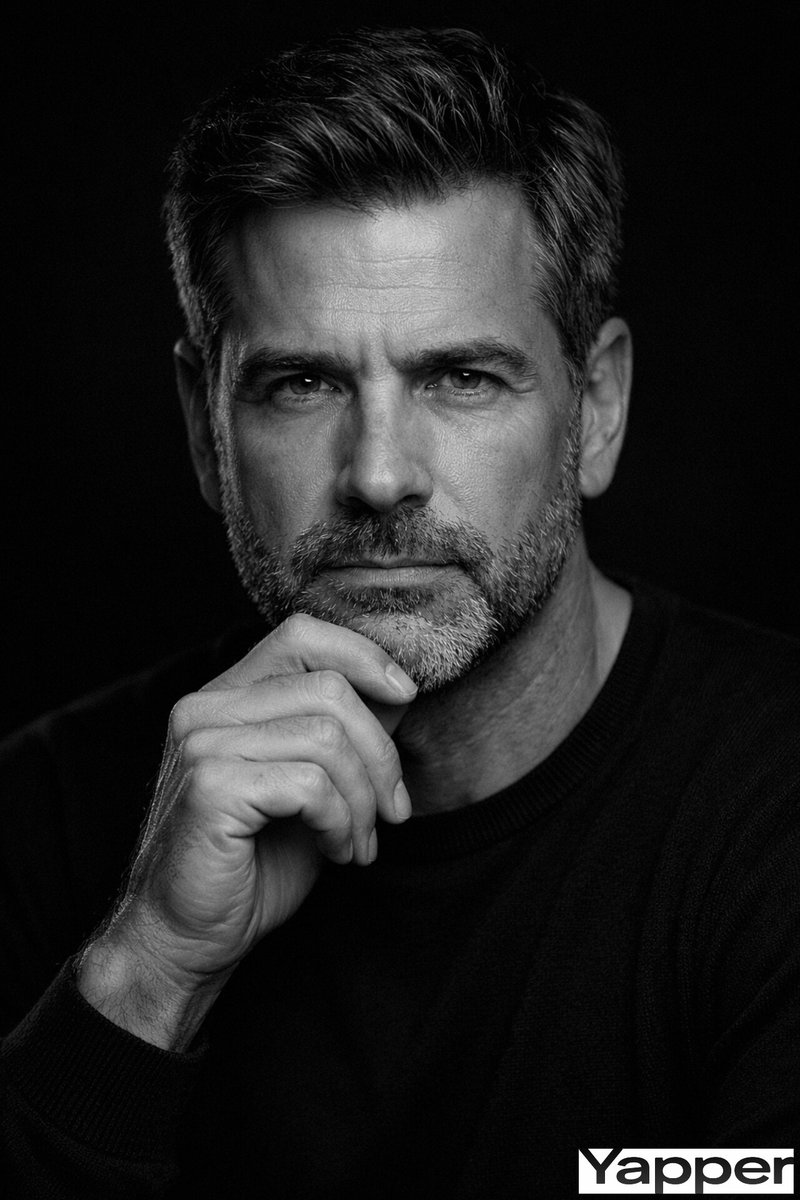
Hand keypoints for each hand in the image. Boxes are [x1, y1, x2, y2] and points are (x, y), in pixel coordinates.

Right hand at [77, 614, 416, 1046]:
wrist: (190, 938)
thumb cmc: (253, 864)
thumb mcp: (313, 786)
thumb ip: (344, 732)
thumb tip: (399, 688)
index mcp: (226, 697)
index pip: (301, 634)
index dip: (364, 655)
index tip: (405, 695)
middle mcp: (205, 708)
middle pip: (329, 688)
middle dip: (380, 754)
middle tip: (393, 810)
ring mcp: (203, 744)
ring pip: (327, 737)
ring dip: (364, 800)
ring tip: (360, 841)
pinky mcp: (210, 787)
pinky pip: (310, 785)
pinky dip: (341, 822)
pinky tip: (337, 851)